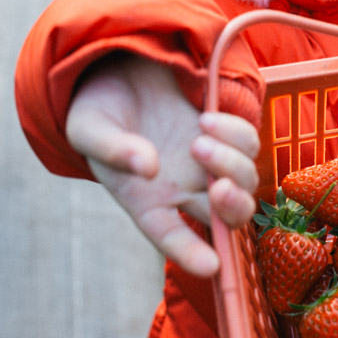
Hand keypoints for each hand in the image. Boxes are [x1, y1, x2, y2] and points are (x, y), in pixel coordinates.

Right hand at [64, 53, 259, 275]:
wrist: (117, 72)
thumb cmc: (97, 110)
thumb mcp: (88, 128)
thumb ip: (113, 150)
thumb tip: (149, 168)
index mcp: (146, 202)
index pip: (171, 237)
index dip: (191, 255)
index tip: (210, 265)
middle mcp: (182, 190)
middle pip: (226, 217)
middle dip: (233, 208)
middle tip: (220, 187)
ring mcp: (207, 163)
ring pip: (245, 181)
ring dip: (232, 164)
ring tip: (198, 136)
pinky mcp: (224, 135)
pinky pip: (249, 145)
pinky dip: (237, 135)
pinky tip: (206, 119)